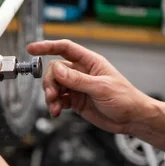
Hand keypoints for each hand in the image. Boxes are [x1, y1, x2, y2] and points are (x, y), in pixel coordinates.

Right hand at [27, 39, 151, 134]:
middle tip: (52, 95)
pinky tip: (57, 111)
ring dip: (51, 96)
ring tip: (55, 106)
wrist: (132, 119)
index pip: (65, 48)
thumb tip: (57, 70)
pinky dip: (55, 105)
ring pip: (55, 86)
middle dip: (50, 82)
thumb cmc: (125, 99)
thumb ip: (78, 80)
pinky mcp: (76, 101)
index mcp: (90, 62)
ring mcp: (78, 87)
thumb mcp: (101, 88)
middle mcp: (82, 72)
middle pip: (55, 70)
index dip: (47, 46)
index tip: (32, 48)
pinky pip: (59, 99)